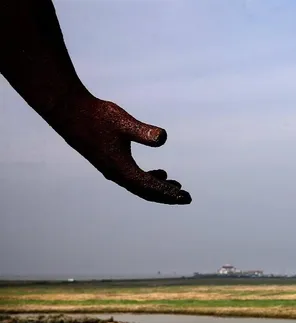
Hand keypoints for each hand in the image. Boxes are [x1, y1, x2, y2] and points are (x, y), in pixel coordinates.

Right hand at [48, 96, 191, 204]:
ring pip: (140, 186)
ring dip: (158, 188)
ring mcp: (112, 169)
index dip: (169, 193)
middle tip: (186, 197)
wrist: (69, 112)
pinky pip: (133, 178)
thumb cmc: (97, 116)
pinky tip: (159, 173)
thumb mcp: (123, 122)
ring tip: (176, 185)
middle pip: (147, 192)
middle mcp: (117, 174)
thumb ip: (143, 132)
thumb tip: (162, 138)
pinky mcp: (109, 162)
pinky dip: (148, 179)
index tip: (186, 197)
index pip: (151, 188)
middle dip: (167, 196)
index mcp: (122, 169)